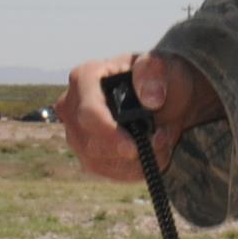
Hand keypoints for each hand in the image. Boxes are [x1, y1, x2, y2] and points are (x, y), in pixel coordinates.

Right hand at [57, 52, 220, 180]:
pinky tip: (151, 157)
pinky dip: (132, 171)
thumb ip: (155, 73)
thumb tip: (151, 98)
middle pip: (89, 143)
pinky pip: (105, 172)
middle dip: (128, 151)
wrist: (165, 97)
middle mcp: (71, 106)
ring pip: (96, 162)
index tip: (134, 148)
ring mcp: (76, 132)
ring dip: (134, 163)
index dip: (109, 133)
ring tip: (162, 145)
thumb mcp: (163, 66)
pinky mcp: (86, 153)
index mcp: (84, 77)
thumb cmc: (159, 77)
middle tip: (162, 141)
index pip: (88, 112)